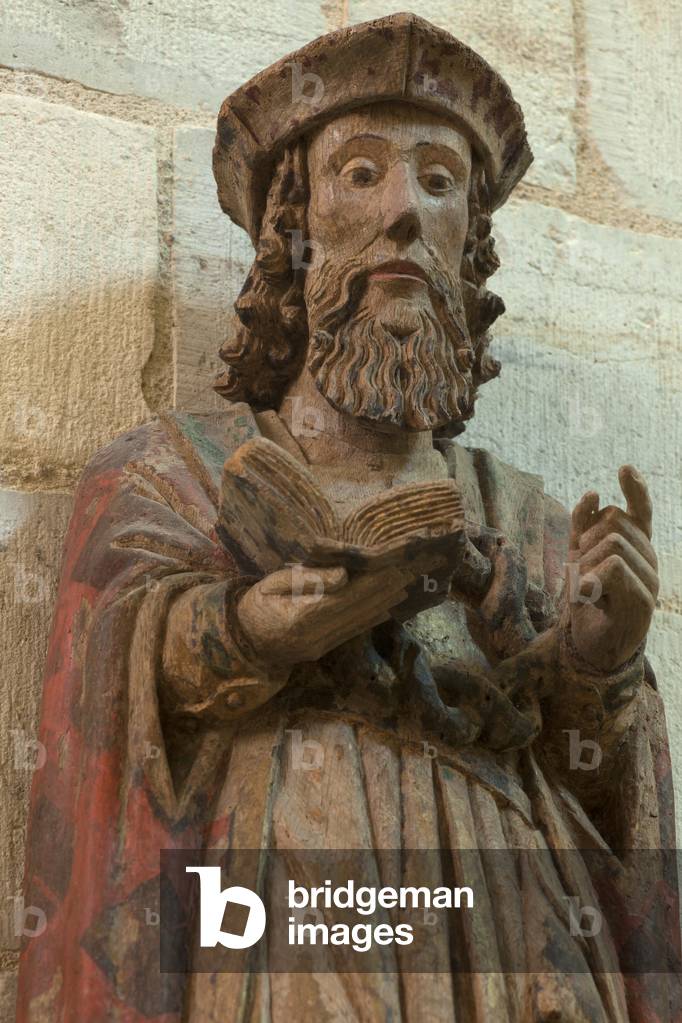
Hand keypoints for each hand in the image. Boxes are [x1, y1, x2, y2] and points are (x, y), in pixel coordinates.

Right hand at [237, 564, 409, 664]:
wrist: (242, 642)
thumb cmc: (255, 606)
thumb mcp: (272, 585)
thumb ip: (308, 580)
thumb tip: (344, 576)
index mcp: (302, 617)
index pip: (346, 597)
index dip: (373, 583)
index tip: (395, 568)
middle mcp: (317, 636)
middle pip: (359, 610)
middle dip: (387, 589)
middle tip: (413, 571)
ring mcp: (321, 646)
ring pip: (360, 621)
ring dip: (385, 602)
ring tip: (408, 585)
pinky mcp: (323, 649)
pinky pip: (352, 631)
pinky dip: (372, 617)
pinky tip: (388, 607)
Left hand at [567, 465, 657, 671]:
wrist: (591, 647)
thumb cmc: (587, 601)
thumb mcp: (578, 557)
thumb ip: (582, 526)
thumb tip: (592, 494)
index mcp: (636, 546)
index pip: (641, 511)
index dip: (635, 488)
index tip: (624, 468)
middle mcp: (648, 559)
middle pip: (613, 522)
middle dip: (585, 541)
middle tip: (582, 573)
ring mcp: (650, 580)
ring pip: (612, 543)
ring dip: (586, 564)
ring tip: (587, 590)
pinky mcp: (643, 601)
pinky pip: (615, 569)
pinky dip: (592, 578)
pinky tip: (588, 595)